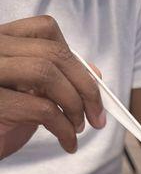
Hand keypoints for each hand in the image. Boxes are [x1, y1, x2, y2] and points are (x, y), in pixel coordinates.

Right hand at [0, 16, 104, 159]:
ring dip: (75, 105)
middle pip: (54, 53)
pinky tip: (68, 142)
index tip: (90, 88)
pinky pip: (42, 109)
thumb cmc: (1, 122)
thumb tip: (94, 73)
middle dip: (86, 87)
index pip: (47, 30)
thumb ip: (59, 79)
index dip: (76, 60)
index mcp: (3, 43)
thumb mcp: (33, 96)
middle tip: (97, 116)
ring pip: (47, 73)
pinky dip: (65, 129)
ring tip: (78, 128)